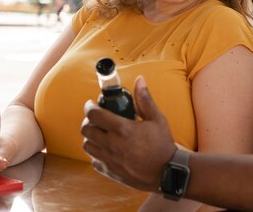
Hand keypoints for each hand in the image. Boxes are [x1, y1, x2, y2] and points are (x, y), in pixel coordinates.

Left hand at [81, 76, 176, 191]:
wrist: (167, 172)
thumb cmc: (162, 144)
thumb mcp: (157, 118)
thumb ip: (145, 99)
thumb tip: (139, 80)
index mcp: (122, 129)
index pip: (94, 114)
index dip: (89, 107)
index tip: (92, 104)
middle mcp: (112, 144)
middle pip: (86, 130)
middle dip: (88, 121)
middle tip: (96, 118)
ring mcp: (109, 160)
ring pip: (87, 146)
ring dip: (90, 137)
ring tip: (100, 134)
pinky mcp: (110, 172)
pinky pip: (94, 161)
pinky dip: (96, 153)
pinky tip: (106, 149)